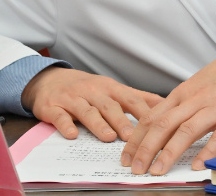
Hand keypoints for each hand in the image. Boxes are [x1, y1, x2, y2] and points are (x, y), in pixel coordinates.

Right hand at [22, 67, 163, 141]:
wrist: (49, 79)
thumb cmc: (87, 88)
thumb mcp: (113, 89)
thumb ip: (138, 97)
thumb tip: (166, 104)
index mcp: (110, 89)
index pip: (130, 99)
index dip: (144, 112)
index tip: (157, 124)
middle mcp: (93, 92)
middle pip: (109, 106)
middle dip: (121, 120)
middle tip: (133, 136)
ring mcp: (73, 99)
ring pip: (87, 111)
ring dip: (98, 124)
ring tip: (108, 137)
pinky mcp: (53, 107)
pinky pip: (60, 116)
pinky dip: (66, 125)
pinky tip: (72, 134)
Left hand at [121, 42, 215, 174]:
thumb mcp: (197, 85)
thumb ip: (181, 104)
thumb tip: (159, 123)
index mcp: (184, 93)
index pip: (152, 117)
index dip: (137, 137)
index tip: (126, 154)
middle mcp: (195, 100)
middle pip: (163, 125)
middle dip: (145, 149)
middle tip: (134, 168)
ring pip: (187, 131)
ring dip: (169, 153)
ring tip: (157, 170)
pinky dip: (208, 152)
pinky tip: (198, 165)